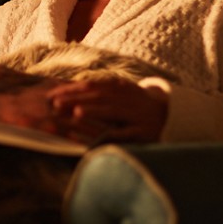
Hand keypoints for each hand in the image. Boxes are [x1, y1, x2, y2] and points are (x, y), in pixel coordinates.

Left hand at [45, 78, 167, 143]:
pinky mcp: (142, 133)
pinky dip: (106, 135)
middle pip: (99, 97)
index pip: (92, 85)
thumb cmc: (136, 106)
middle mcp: (128, 98)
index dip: (71, 89)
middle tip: (55, 104)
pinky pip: (121, 134)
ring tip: (75, 113)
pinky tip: (93, 138)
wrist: (171, 117)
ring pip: (112, 112)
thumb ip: (99, 90)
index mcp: (121, 87)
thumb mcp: (121, 92)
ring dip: (94, 112)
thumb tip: (67, 90)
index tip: (51, 94)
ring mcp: (136, 115)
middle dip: (77, 99)